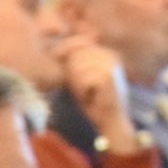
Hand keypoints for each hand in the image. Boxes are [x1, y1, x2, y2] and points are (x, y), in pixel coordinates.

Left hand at [56, 34, 138, 150]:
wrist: (111, 121)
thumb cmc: (93, 100)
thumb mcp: (80, 77)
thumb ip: (73, 62)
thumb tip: (55, 51)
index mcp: (106, 53)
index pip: (78, 46)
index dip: (67, 59)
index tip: (70, 77)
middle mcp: (111, 56)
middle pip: (75, 57)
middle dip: (72, 75)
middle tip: (84, 90)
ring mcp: (111, 66)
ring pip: (77, 68)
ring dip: (77, 84)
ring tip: (88, 93)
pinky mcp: (109, 77)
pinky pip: (82, 79)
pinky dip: (81, 91)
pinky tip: (91, 97)